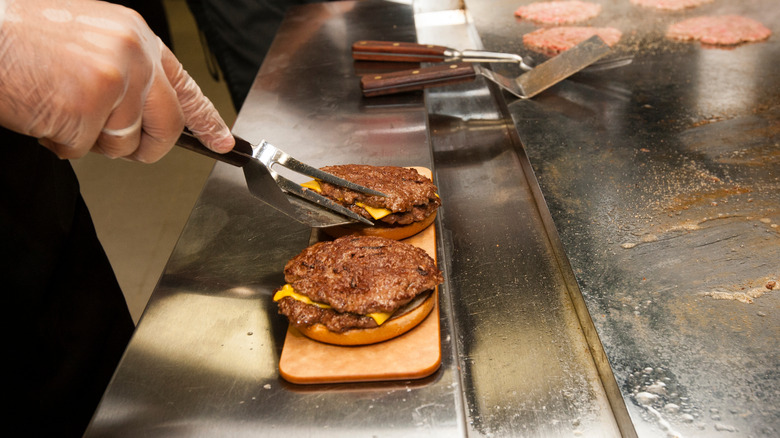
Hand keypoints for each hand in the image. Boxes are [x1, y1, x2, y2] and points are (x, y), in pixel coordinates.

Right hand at [0, 0, 233, 161]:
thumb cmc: (22, 43)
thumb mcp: (88, 44)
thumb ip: (125, 74)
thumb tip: (146, 115)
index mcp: (133, 35)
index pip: (184, 85)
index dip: (206, 118)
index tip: (222, 141)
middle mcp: (132, 52)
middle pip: (168, 124)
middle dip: (145, 147)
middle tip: (120, 145)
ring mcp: (115, 77)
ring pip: (125, 143)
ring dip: (91, 141)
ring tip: (61, 107)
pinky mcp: (90, 102)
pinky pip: (85, 149)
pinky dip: (60, 143)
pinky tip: (44, 113)